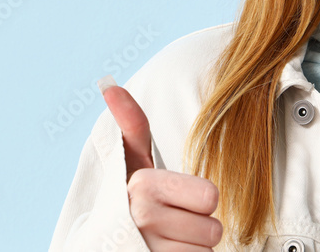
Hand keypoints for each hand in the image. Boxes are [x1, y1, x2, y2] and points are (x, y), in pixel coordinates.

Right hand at [99, 75, 223, 250]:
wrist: (106, 246)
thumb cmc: (129, 201)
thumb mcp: (131, 164)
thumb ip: (131, 125)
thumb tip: (110, 85)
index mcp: (142, 185)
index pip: (211, 197)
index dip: (199, 201)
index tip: (174, 201)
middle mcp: (142, 218)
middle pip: (213, 228)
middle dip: (198, 229)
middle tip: (173, 224)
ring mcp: (147, 249)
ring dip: (192, 250)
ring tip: (168, 242)